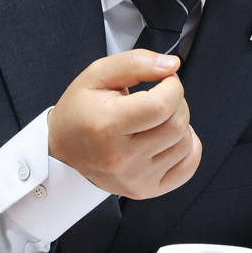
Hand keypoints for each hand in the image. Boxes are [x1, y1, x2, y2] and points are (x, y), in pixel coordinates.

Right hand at [48, 49, 202, 198]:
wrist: (63, 152)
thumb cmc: (80, 112)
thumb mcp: (97, 75)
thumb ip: (135, 63)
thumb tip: (171, 65)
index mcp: (106, 126)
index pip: (161, 106)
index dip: (172, 86)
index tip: (165, 80)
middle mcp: (121, 158)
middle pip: (177, 125)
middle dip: (177, 102)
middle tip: (160, 97)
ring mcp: (135, 178)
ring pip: (186, 144)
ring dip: (181, 124)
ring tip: (159, 118)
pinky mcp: (146, 190)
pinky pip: (188, 167)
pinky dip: (187, 148)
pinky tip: (168, 138)